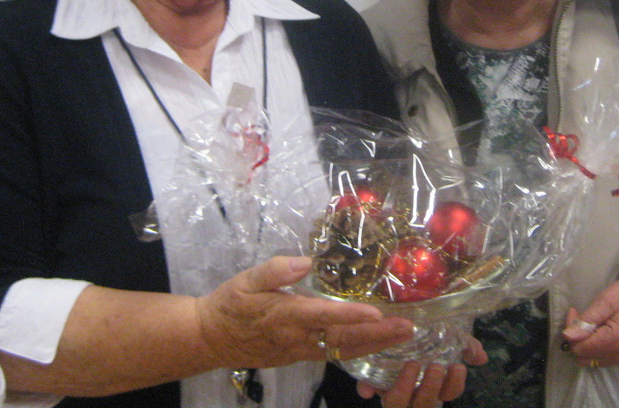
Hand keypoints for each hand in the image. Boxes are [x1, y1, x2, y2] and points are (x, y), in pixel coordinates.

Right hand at [196, 256, 414, 368]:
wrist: (211, 338)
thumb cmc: (229, 304)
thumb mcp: (245, 280)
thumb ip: (275, 270)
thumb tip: (306, 261)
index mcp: (284, 316)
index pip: (324, 316)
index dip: (351, 316)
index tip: (377, 313)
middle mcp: (296, 338)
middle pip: (342, 340)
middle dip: (377, 335)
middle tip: (407, 328)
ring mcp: (300, 351)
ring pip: (342, 351)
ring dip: (374, 344)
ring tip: (402, 336)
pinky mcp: (300, 357)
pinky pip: (333, 356)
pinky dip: (358, 351)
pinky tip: (374, 344)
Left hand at [355, 336, 487, 407]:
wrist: (393, 327)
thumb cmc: (424, 339)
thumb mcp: (444, 340)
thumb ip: (465, 347)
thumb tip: (482, 356)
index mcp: (433, 385)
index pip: (448, 394)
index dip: (454, 386)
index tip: (457, 367)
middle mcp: (413, 393)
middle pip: (423, 405)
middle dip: (431, 389)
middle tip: (436, 367)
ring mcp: (393, 390)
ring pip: (396, 404)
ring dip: (404, 388)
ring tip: (412, 365)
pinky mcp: (374, 382)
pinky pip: (370, 390)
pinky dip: (368, 388)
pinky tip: (368, 386)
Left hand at [561, 273, 618, 366]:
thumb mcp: (605, 302)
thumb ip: (586, 320)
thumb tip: (567, 336)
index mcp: (615, 341)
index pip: (579, 348)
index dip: (571, 332)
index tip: (574, 311)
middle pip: (583, 357)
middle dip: (576, 339)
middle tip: (580, 316)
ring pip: (590, 360)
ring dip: (584, 343)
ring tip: (590, 322)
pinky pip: (600, 358)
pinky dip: (594, 346)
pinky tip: (598, 330)